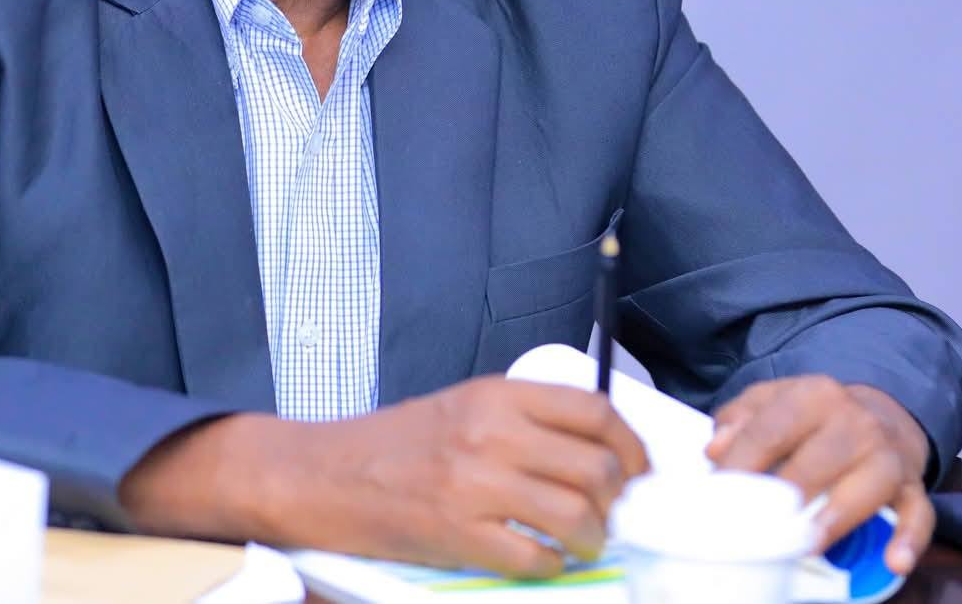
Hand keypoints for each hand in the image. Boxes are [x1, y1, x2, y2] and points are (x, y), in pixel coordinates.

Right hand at [120, 376, 650, 576]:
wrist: (323, 476)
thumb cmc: (394, 443)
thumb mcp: (463, 404)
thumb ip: (522, 418)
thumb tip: (593, 448)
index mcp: (497, 395)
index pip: (594, 411)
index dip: (632, 444)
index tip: (638, 467)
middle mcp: (492, 434)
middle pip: (597, 466)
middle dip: (617, 498)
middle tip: (609, 512)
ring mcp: (476, 486)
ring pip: (577, 515)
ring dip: (593, 537)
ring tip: (583, 542)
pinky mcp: (459, 536)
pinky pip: (536, 559)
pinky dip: (552, 566)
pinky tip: (544, 561)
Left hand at [704, 376, 932, 573]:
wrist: (881, 413)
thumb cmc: (813, 418)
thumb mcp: (773, 402)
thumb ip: (739, 419)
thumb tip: (715, 448)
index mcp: (814, 395)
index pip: (770, 430)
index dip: (740, 464)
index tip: (718, 494)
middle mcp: (855, 420)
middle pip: (818, 457)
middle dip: (786, 492)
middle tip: (756, 525)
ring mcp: (887, 454)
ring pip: (871, 482)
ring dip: (839, 514)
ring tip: (810, 543)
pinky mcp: (913, 486)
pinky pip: (920, 513)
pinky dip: (910, 539)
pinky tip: (894, 561)